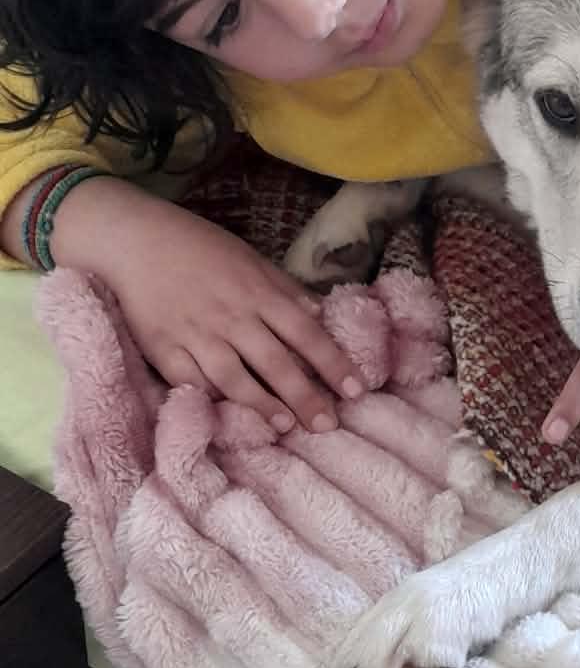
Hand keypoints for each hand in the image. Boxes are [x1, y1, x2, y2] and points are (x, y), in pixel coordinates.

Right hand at [53, 179, 365, 432]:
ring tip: (286, 427)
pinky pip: (190, 381)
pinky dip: (210, 400)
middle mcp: (230, 316)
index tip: (357, 390)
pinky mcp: (161, 348)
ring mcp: (194, 334)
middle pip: (275, 362)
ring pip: (234, 377)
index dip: (332, 363)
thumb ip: (284, 289)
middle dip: (305, 396)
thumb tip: (319, 313)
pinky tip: (229, 419)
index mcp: (257, 292)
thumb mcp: (249, 258)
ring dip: (262, 405)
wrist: (134, 240)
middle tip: (328, 425)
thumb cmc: (197, 248)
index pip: (305, 332)